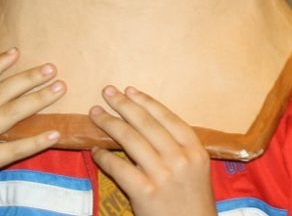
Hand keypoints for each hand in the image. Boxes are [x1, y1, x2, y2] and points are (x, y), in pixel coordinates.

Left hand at [89, 86, 215, 215]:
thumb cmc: (192, 201)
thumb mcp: (196, 169)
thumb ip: (178, 146)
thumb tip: (145, 119)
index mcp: (195, 151)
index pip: (167, 117)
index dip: (146, 101)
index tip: (129, 90)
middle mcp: (181, 159)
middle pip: (146, 123)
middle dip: (123, 105)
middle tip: (107, 92)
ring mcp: (163, 176)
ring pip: (130, 139)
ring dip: (109, 123)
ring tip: (96, 114)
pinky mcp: (145, 192)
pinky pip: (118, 167)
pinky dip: (104, 156)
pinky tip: (96, 150)